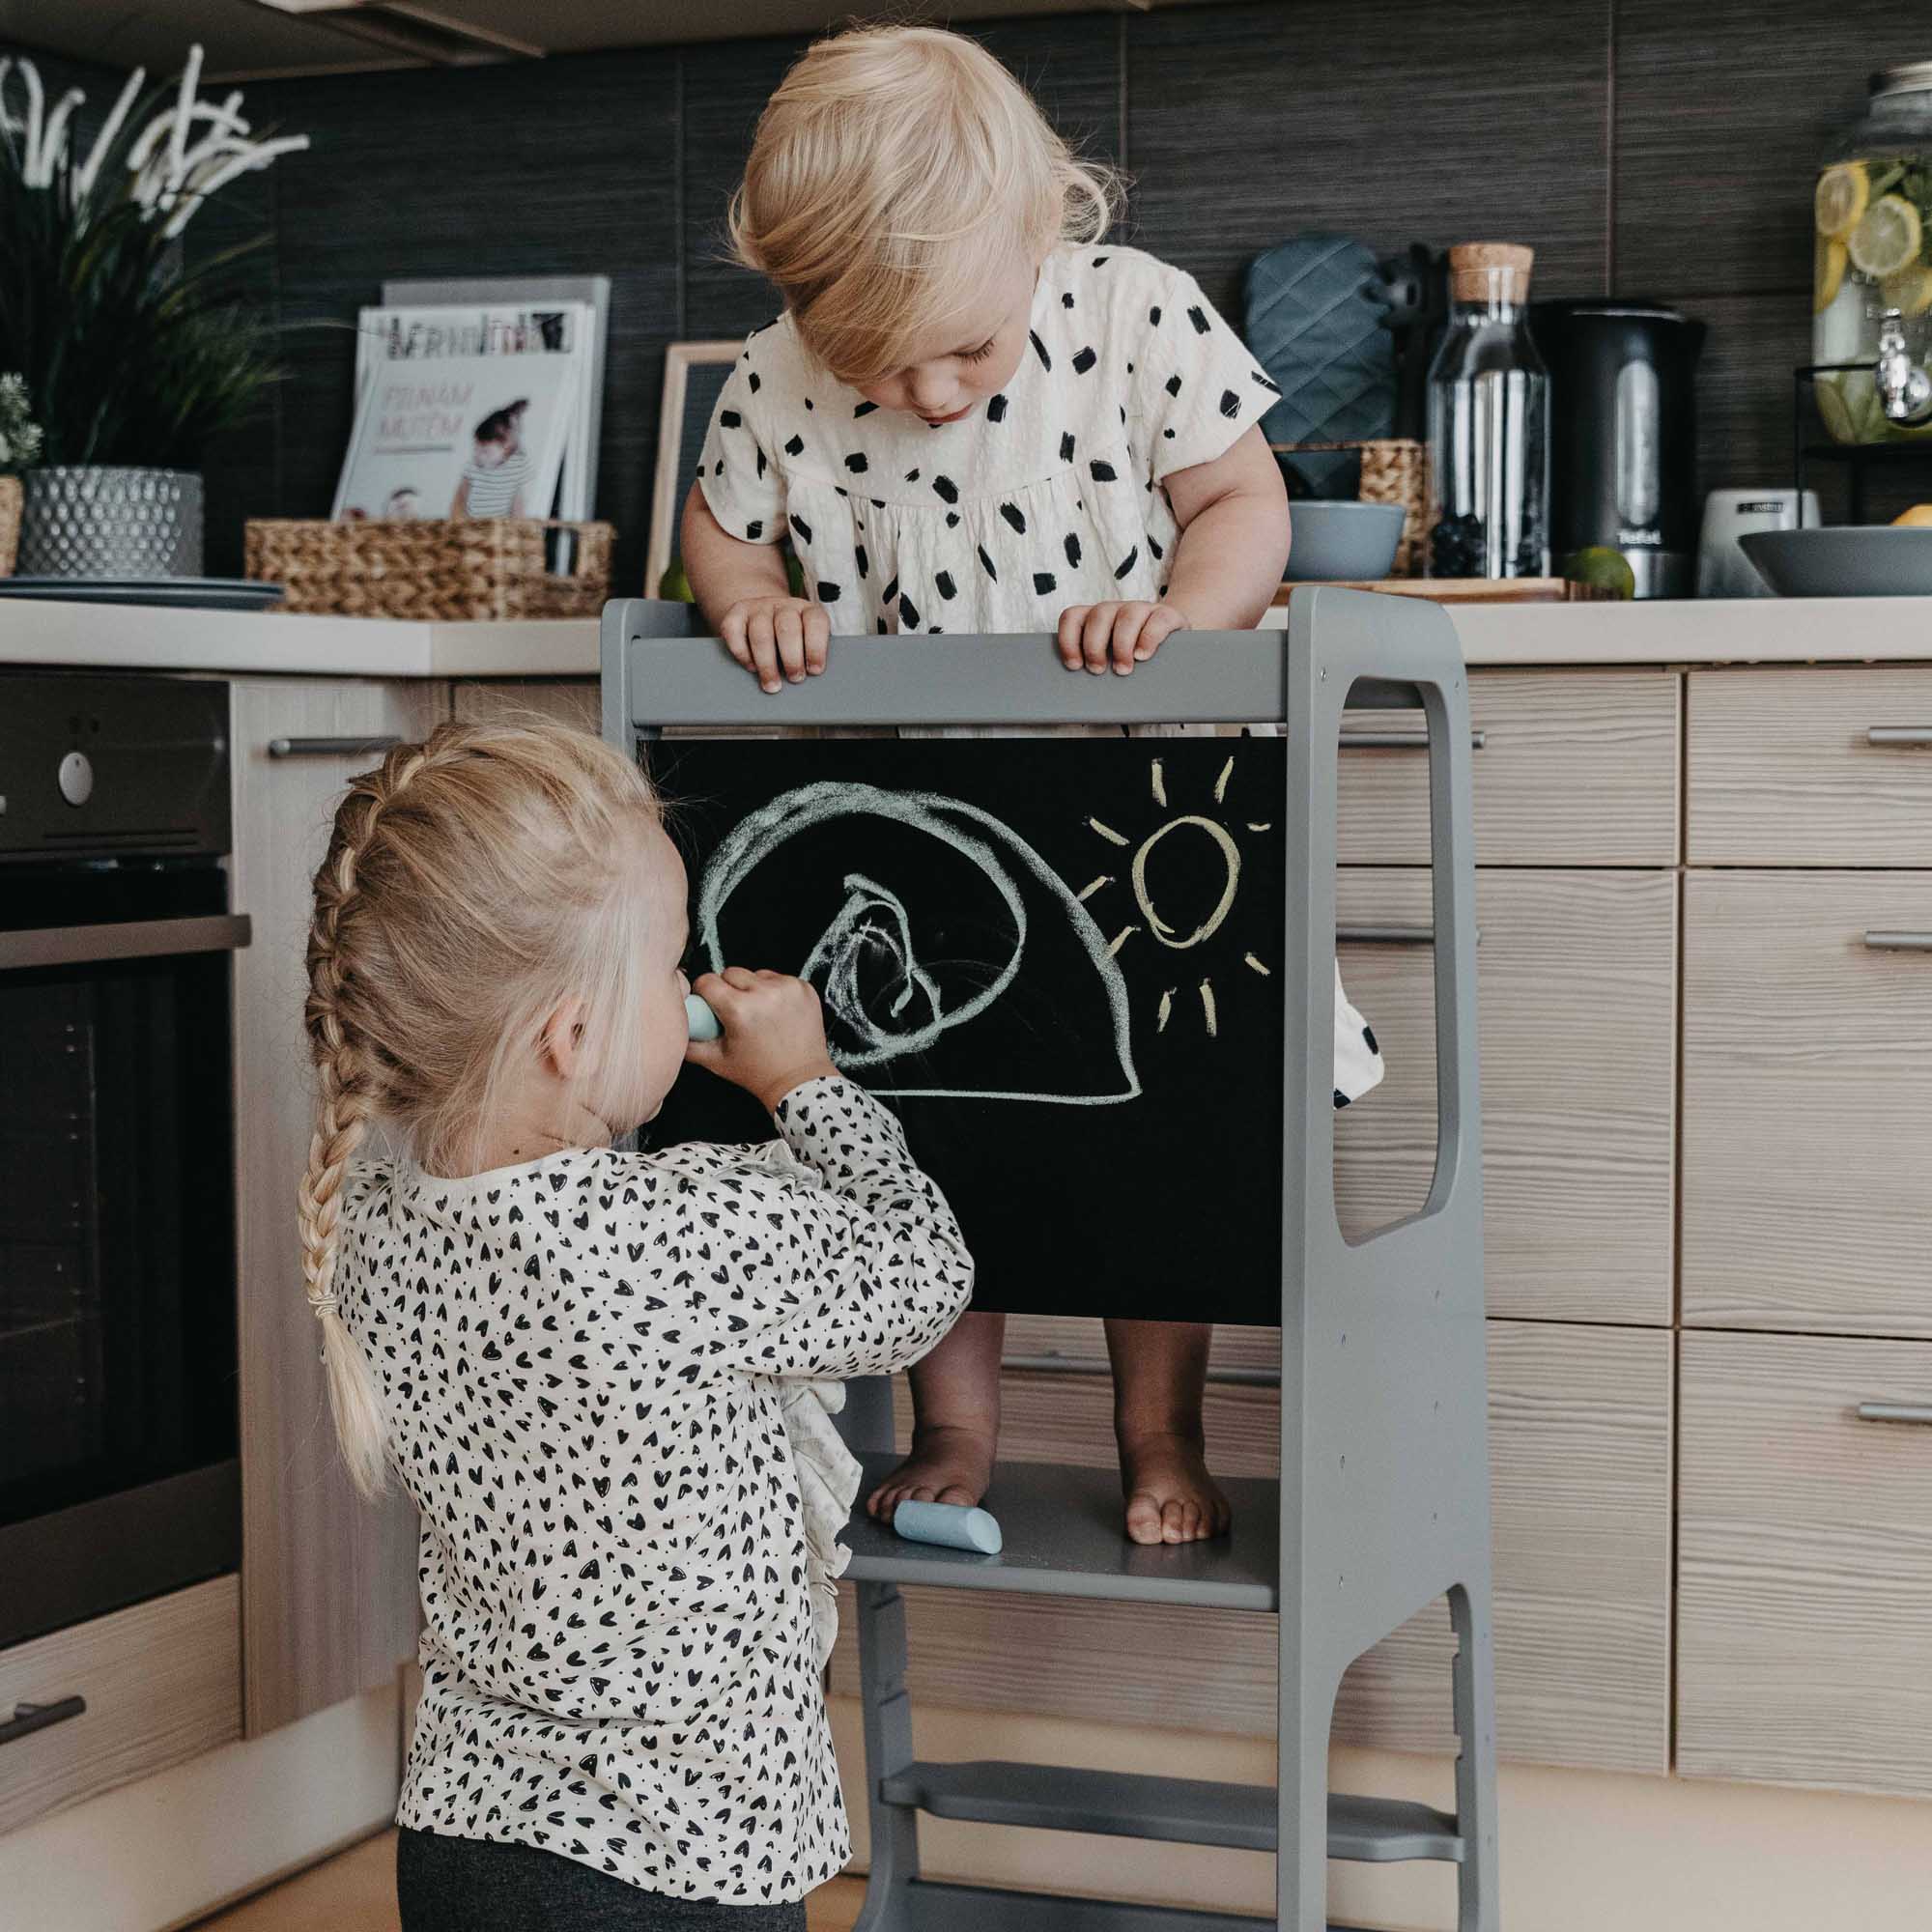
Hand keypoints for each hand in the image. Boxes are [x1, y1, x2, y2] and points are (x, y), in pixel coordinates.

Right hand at [685, 968, 838, 1111]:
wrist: (799, 1080)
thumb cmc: (759, 1073)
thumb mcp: (717, 1061)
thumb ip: (690, 1043)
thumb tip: (677, 1027)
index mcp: (739, 1009)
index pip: (708, 981)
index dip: (705, 992)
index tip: (709, 1002)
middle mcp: (764, 994)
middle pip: (731, 972)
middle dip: (728, 989)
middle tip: (735, 1011)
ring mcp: (787, 989)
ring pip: (756, 974)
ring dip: (753, 988)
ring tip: (758, 1013)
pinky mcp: (804, 988)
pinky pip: (779, 979)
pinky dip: (775, 991)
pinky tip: (776, 1012)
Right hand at [719, 596, 828, 692]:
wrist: (764, 615)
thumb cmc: (791, 637)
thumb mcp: (807, 640)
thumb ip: (811, 654)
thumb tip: (812, 676)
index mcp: (806, 610)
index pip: (815, 622)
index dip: (816, 648)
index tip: (815, 670)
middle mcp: (782, 605)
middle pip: (787, 629)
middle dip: (792, 658)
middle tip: (794, 678)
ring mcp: (758, 608)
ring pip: (761, 634)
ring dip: (767, 663)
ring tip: (772, 684)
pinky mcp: (736, 614)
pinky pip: (734, 633)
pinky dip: (742, 654)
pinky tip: (751, 667)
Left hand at [1055, 601, 1189, 675]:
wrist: (1175, 643)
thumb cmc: (1134, 657)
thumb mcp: (1111, 659)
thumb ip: (1096, 665)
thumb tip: (1081, 690)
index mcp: (1096, 618)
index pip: (1073, 617)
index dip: (1068, 639)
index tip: (1074, 665)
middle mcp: (1117, 609)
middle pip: (1098, 615)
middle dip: (1094, 645)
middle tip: (1097, 670)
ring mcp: (1142, 609)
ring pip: (1127, 616)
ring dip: (1121, 645)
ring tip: (1123, 670)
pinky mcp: (1167, 615)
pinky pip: (1157, 619)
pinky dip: (1148, 638)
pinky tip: (1143, 656)